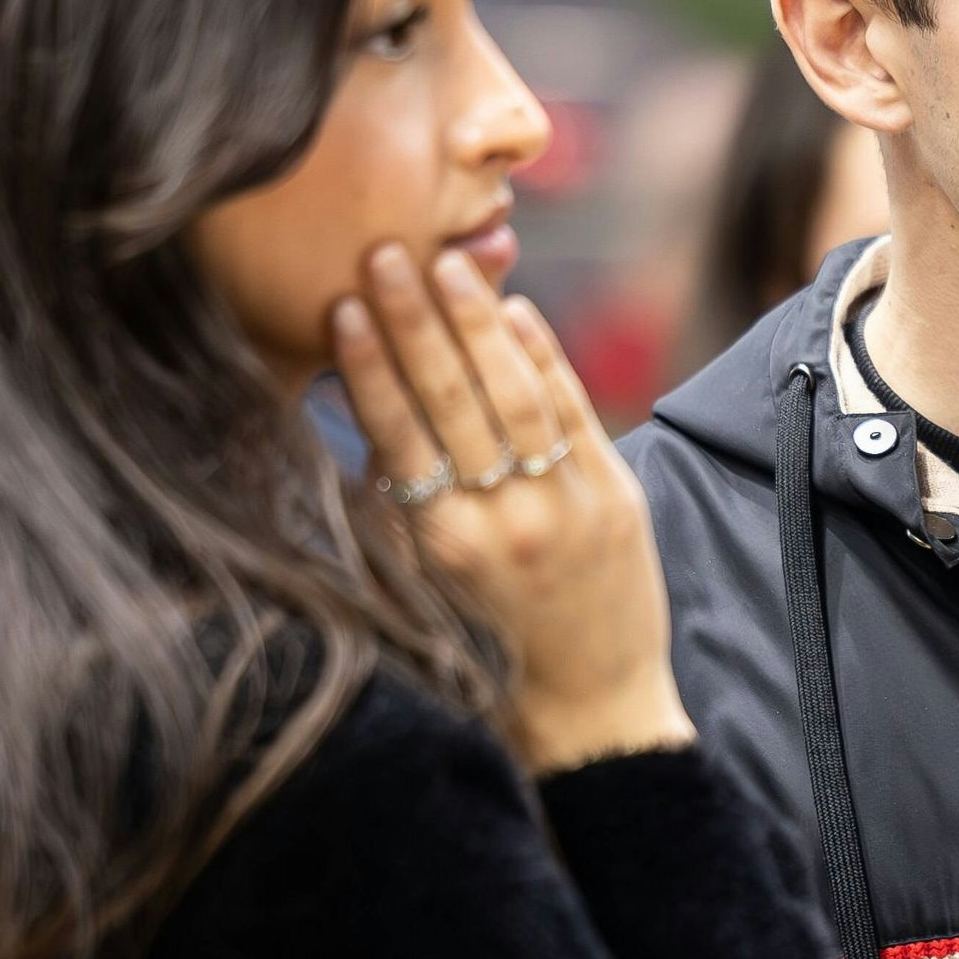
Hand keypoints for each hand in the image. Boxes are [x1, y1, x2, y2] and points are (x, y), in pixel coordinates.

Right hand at [332, 242, 693, 772]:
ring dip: (479, 322)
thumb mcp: (422, 584)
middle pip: (452, 401)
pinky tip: (517, 310)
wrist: (589, 705)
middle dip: (417, 320)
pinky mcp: (614, 497)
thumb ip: (397, 505)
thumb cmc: (489, 648)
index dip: (370, 367)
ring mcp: (563, 506)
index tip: (344, 307)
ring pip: (516, 395)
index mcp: (439, 547)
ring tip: (448, 265)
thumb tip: (369, 412)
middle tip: (387, 253)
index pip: (396, 436)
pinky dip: (544, 357)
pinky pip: (574, 412)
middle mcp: (500, 523)